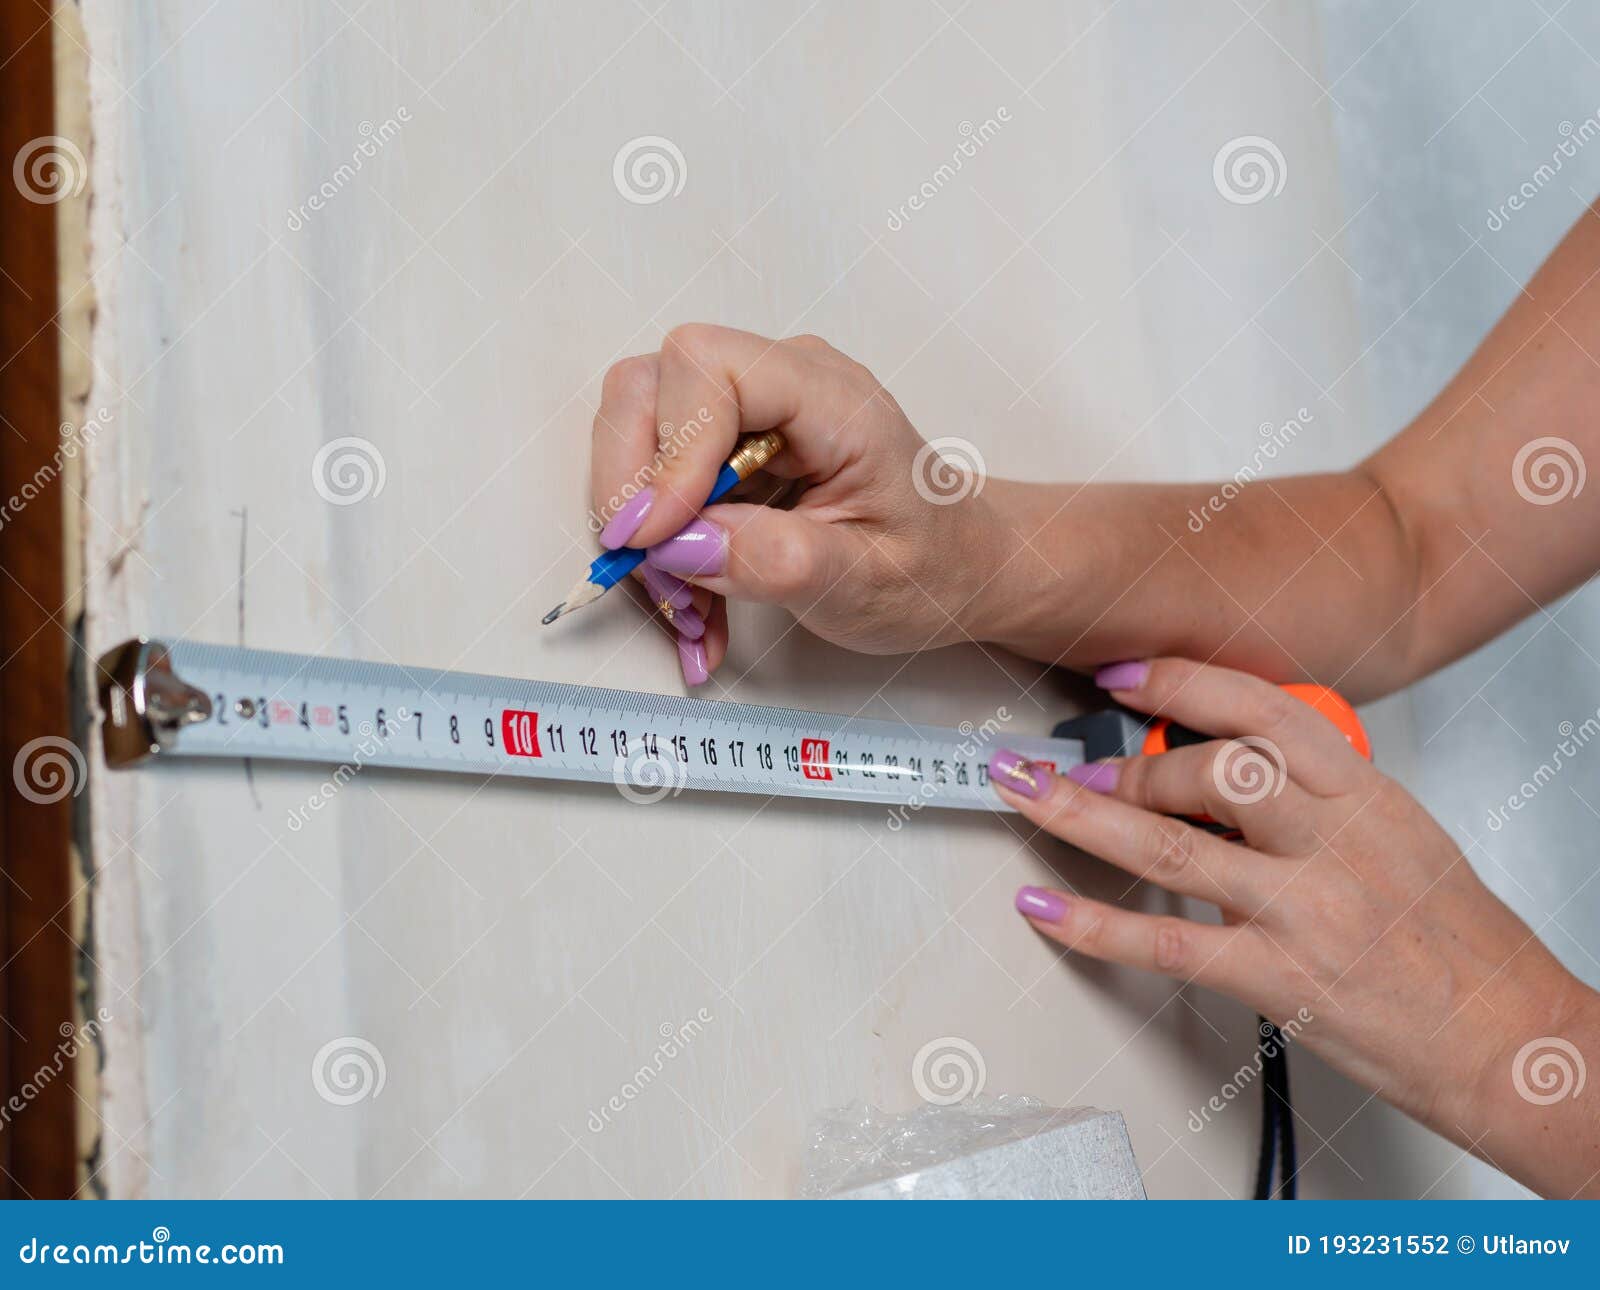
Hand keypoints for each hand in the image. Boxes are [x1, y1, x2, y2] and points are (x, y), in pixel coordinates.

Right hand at [589, 325, 998, 684]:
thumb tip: (682, 544)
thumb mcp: (867, 583)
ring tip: (686, 608)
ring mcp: (747, 410)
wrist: (958, 567)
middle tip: (655, 575)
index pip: (707, 366)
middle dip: (630, 489)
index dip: (667, 448)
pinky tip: (695, 609)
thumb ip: (779, 560)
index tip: (657, 537)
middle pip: (648, 387)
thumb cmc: (931, 568)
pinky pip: (655, 480)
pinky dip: (658, 550)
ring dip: (640, 530)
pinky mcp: (724, 447)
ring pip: (636, 435)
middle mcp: (780, 382)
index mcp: (831, 397)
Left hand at [989, 657, 1599, 1197]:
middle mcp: (1333, 843)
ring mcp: (1303, 912)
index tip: (1123, 673)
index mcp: (1365, 794)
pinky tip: (1045, 906)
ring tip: (1028, 791)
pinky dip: (1093, 924)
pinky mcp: (1279, 980)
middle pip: (1210, 770)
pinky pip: (1167, 943)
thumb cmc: (1456, 940)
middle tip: (1081, 767)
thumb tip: (1217, 772)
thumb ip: (1312, 796)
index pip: (1262, 709)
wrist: (1507, 1038)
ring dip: (1083, 815)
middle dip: (1129, 762)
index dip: (1181, 681)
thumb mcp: (1397, 833)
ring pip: (1172, 846)